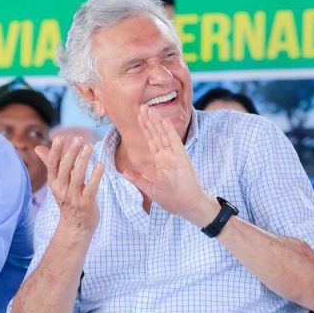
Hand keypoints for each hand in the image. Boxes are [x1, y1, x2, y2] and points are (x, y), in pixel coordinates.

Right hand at [35, 136, 103, 232]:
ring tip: (89, 147)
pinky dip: (95, 176)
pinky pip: (91, 188)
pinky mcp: (86, 204)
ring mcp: (74, 197)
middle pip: (65, 168)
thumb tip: (38, 148)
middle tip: (79, 139)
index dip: (55, 151)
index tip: (59, 137)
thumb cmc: (69, 200)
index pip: (52, 165)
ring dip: (83, 160)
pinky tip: (100, 164)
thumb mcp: (58, 183)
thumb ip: (51, 164)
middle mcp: (62, 189)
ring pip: (77, 176)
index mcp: (54, 183)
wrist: (76, 227)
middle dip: (71, 152)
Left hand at [122, 105, 217, 225]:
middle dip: (149, 121)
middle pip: (156, 134)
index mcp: (160, 162)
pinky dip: (169, 131)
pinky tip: (163, 120)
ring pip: (163, 135)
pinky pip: (174, 141)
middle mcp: (167, 156)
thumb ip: (138, 179)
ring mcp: (174, 155)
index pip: (151, 141)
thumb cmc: (172, 199)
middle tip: (142, 106)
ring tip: (149, 109)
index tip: (139, 117)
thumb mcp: (151, 189)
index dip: (145, 129)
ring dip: (157, 122)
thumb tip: (125, 171)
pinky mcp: (182, 157)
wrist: (188, 206)